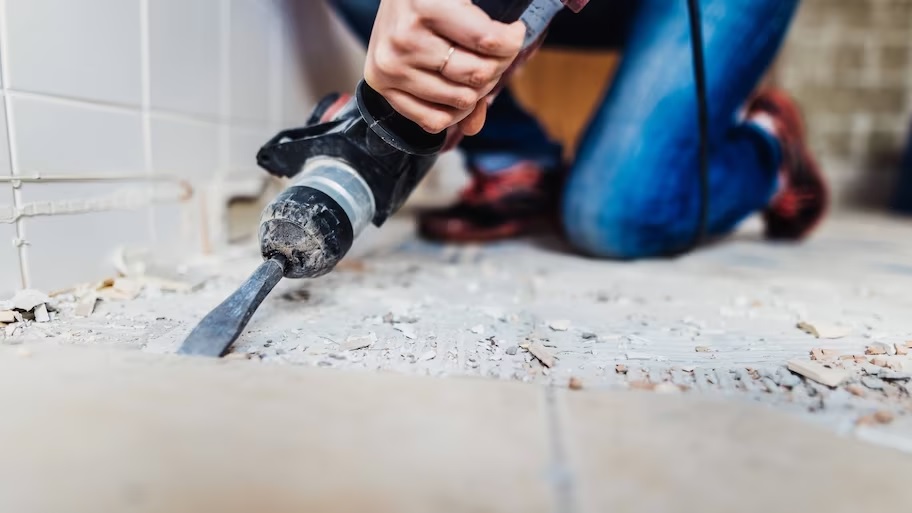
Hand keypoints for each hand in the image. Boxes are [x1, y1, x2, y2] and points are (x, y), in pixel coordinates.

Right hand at [363, 0, 525, 135]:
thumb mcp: (459, 1)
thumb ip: (485, 37)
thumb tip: (492, 100)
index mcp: (425, 4)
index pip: (487, 40)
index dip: (512, 42)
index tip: (513, 34)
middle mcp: (404, 38)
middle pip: (477, 74)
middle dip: (497, 67)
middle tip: (494, 54)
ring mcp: (391, 66)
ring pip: (461, 101)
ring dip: (477, 91)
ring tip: (472, 71)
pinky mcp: (382, 86)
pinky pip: (433, 121)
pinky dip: (453, 113)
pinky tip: (455, 92)